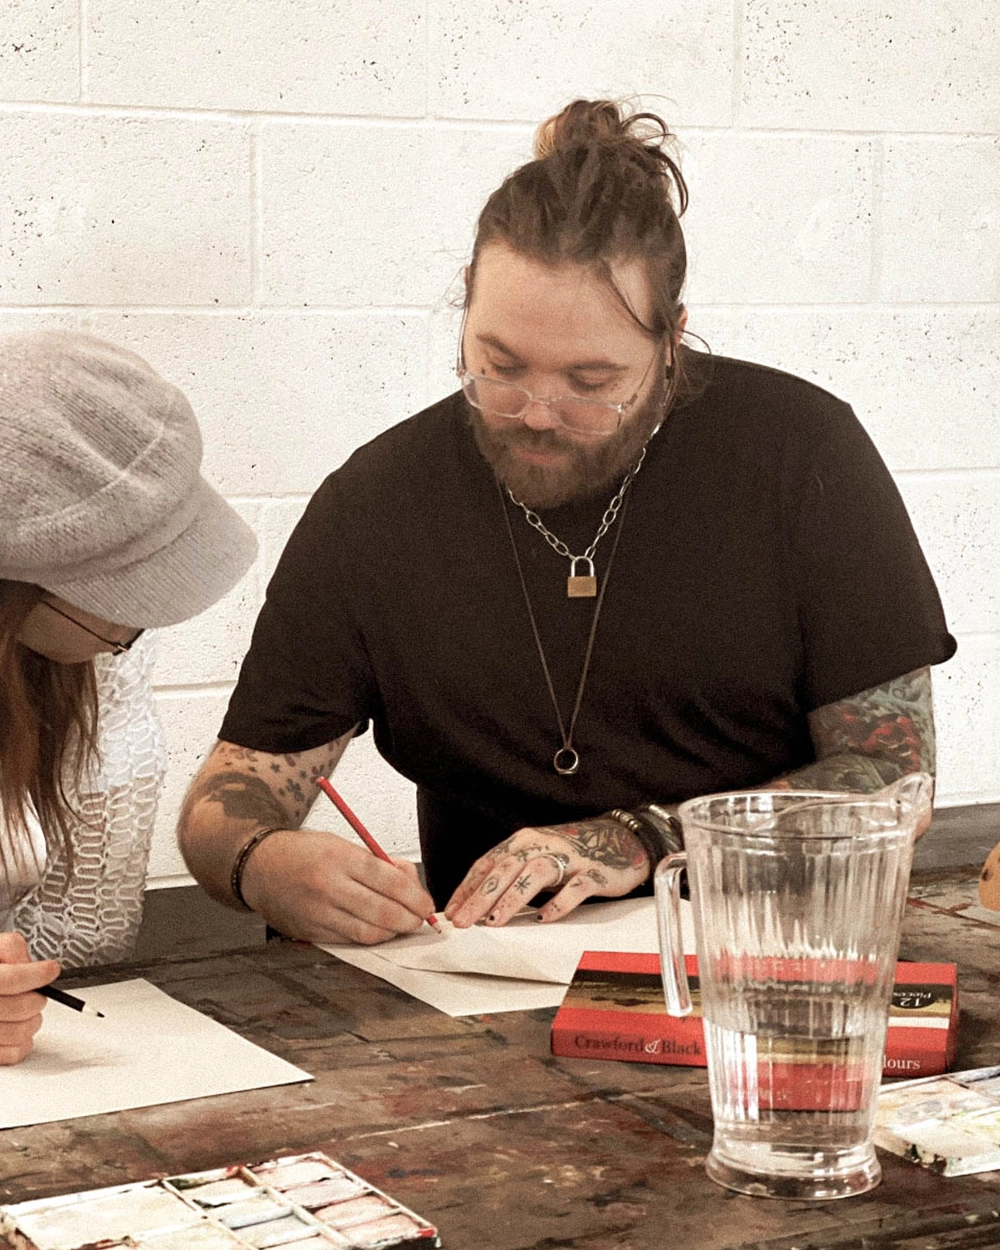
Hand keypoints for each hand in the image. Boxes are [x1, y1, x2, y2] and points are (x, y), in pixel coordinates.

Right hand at [0, 932, 59, 1065]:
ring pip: (19, 1033)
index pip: (11, 980)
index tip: (51, 970)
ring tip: (30, 1011)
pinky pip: (13, 1054)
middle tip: (38, 994)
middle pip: (20, 1008)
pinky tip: (20, 1027)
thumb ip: (12, 950)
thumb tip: (29, 966)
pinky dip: (24, 1042)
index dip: (36, 975)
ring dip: (33, 1021)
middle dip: (38, 999)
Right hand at [240, 828, 436, 944]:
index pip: (391, 882)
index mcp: (340, 858)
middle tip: (420, 919)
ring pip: (368, 933)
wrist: (259, 866)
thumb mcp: (343, 844)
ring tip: (400, 925)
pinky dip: (368, 938)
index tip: (426, 904)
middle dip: (410, 920)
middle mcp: (329, 886)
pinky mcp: (310, 932)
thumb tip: (411, 883)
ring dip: (392, 933)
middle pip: (383, 912)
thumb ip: (379, 862)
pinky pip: (349, 941)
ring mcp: (318, 912)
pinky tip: (376, 930)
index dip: (416, 897)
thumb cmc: (303, 853)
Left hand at [444, 816, 650, 927]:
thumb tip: (476, 902)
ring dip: (512, 898)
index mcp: (524, 841)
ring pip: (535, 874)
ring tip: (494, 921)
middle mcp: (543, 845)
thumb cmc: (571, 852)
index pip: (488, 863)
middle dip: (481, 896)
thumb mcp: (536, 856)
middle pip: (506, 869)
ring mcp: (569, 858)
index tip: (452, 911)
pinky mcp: (594, 872)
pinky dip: (558, 902)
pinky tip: (544, 918)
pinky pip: (575, 887)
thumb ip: (510, 874)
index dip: (467, 887)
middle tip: (463, 920)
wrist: (620, 839)